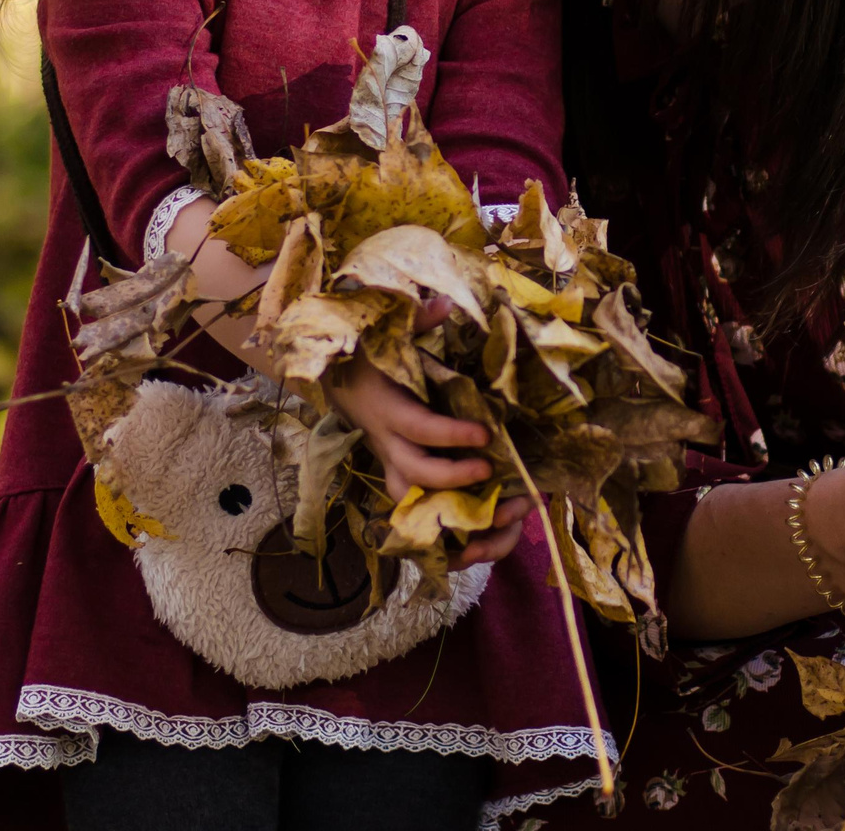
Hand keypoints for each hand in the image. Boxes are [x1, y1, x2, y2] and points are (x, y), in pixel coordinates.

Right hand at [324, 326, 531, 571]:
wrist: (341, 385)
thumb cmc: (371, 360)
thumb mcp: (386, 336)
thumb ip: (416, 320)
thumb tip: (442, 301)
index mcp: (388, 411)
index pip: (419, 430)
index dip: (451, 437)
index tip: (487, 434)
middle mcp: (387, 447)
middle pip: (415, 476)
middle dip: (456, 479)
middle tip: (493, 470)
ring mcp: (392, 469)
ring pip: (416, 510)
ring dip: (457, 523)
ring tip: (503, 522)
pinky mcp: (400, 483)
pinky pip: (421, 524)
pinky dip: (451, 541)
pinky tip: (490, 544)